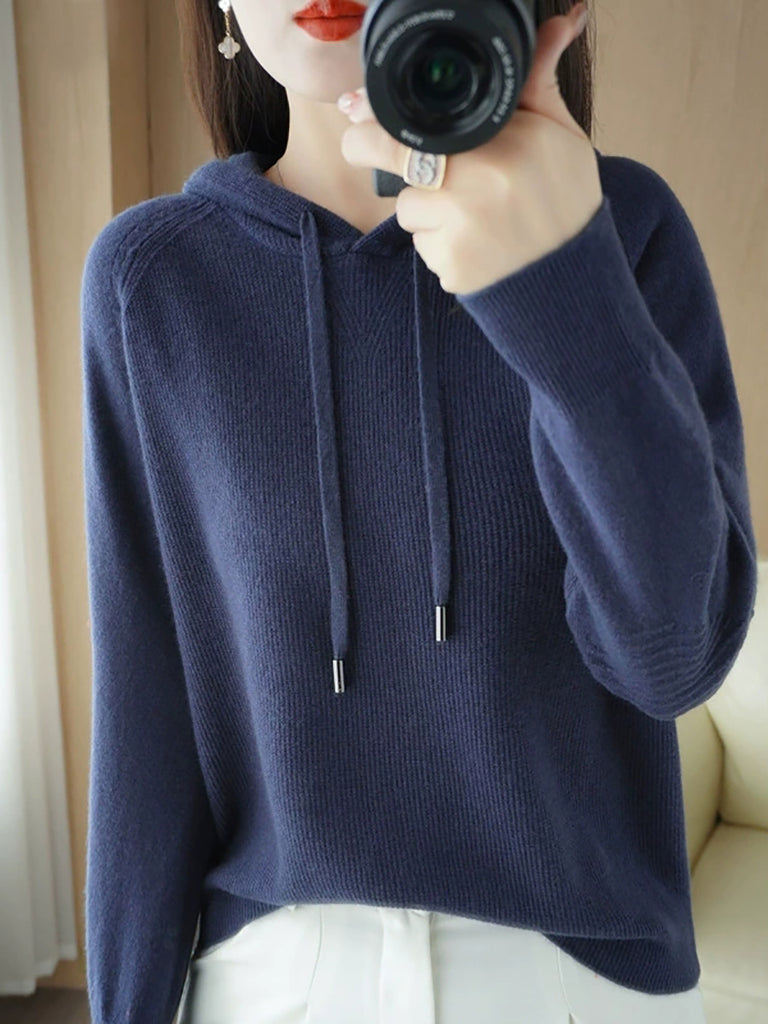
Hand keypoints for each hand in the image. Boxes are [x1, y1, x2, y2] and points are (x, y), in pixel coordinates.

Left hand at [338, 1, 602, 295]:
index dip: (373, 117)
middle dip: (368, 147)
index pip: (412, 123)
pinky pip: (422, 244)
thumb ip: (538, 82)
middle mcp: (473, 184)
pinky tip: (472, 241)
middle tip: (360, 143)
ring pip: (407, 207)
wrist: (572, 274)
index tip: (353, 108)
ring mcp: (457, 230)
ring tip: (470, 212)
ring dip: (424, 207)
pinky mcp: (448, 267)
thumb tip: (561, 19)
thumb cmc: (563, 199)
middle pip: (391, 159)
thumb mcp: (558, 133)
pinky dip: (438, 242)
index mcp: (499, 142)